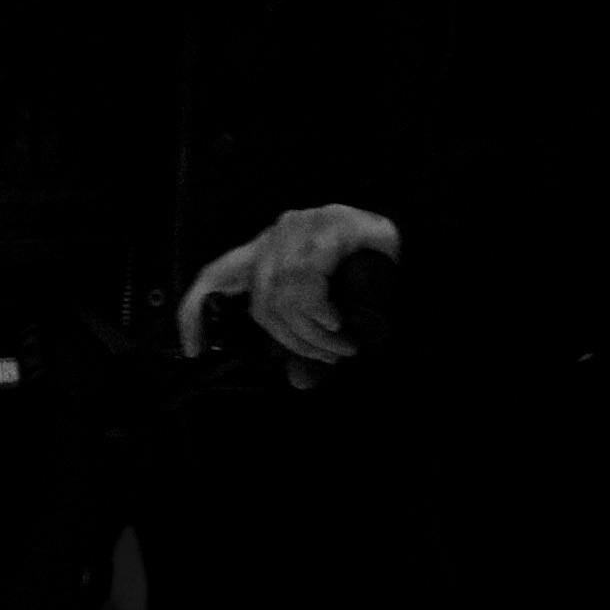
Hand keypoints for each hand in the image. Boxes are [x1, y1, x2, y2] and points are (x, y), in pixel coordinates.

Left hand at [176, 202, 400, 373]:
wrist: (414, 235)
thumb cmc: (371, 268)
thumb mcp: (332, 306)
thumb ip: (313, 339)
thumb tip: (297, 381)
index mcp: (267, 250)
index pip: (216, 275)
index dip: (195, 312)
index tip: (195, 348)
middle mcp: (277, 235)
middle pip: (262, 303)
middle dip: (293, 341)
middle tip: (327, 356)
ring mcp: (301, 228)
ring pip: (285, 299)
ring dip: (313, 334)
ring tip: (340, 346)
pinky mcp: (327, 228)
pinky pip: (308, 285)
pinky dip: (320, 314)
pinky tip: (337, 323)